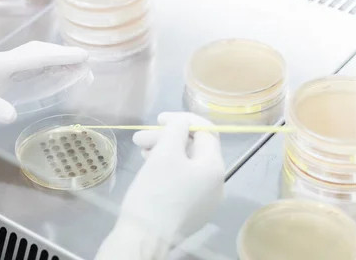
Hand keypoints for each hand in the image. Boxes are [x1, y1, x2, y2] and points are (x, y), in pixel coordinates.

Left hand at [0, 41, 87, 157]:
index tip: (83, 55)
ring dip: (49, 61)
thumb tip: (14, 115)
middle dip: (59, 54)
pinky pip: (21, 72)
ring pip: (28, 60)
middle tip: (82, 60)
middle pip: (35, 52)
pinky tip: (39, 80)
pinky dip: (37, 72)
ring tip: (68, 67)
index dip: (60, 56)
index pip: (35, 57)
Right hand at [95, 112, 224, 259]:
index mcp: (215, 168)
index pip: (206, 131)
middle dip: (167, 138)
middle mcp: (216, 184)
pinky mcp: (191, 211)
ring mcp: (204, 200)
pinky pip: (183, 181)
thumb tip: (182, 123)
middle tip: (140, 138)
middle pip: (194, 148)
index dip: (183, 120)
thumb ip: (177, 129)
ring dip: (164, 152)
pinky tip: (149, 168)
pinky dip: (167, 169)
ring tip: (141, 151)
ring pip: (186, 165)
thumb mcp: (166, 152)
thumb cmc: (156, 191)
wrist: (146, 237)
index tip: (159, 119)